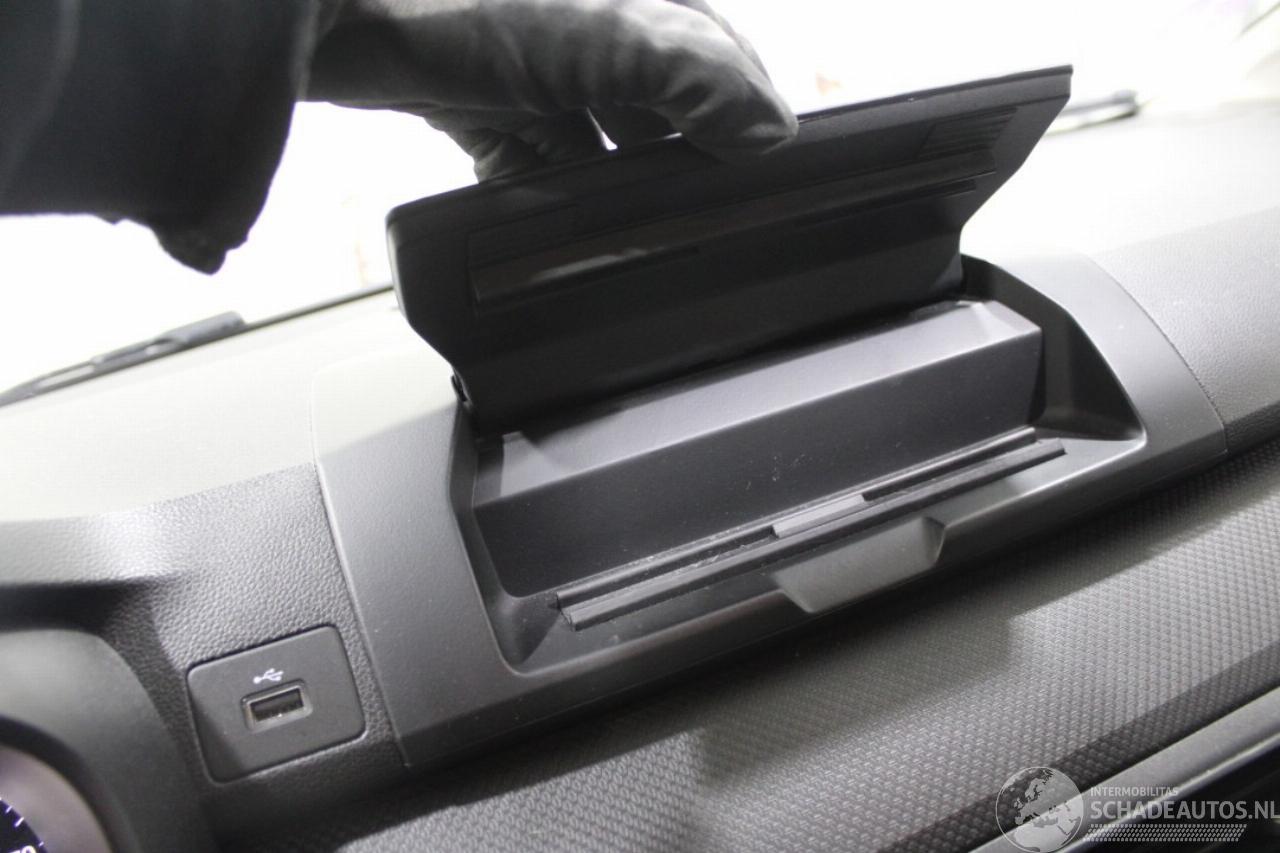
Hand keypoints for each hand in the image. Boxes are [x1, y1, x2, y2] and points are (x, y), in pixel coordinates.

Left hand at [306, 0, 797, 178]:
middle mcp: (588, 21)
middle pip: (659, 103)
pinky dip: (548, 193)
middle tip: (696, 217)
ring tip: (633, 232)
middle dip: (679, 159)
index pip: (718, 55)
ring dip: (614, 185)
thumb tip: (766, 132)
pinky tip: (558, 225)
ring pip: (598, 137)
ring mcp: (531, 63)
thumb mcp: (604, 30)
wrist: (324, 12)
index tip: (761, 178)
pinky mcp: (480, 101)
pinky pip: (533, 158)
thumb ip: (696, 74)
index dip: (745, 115)